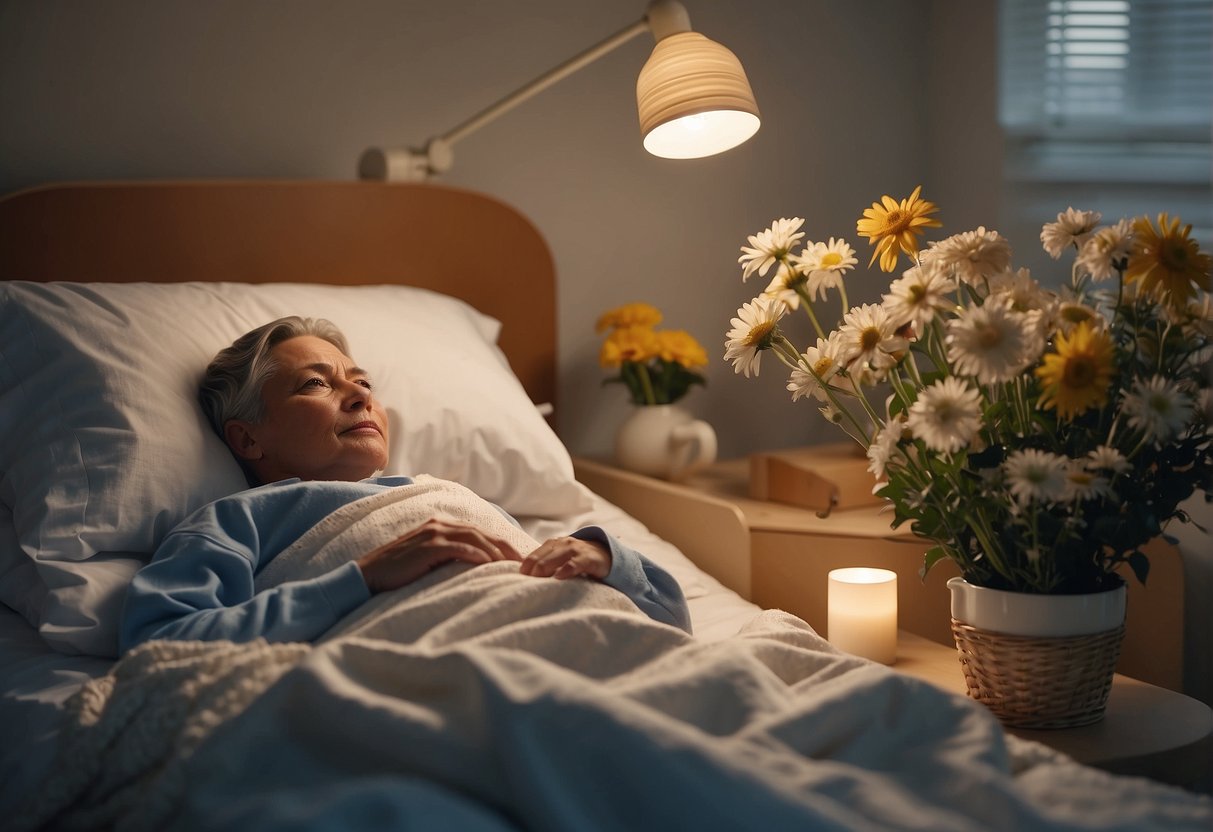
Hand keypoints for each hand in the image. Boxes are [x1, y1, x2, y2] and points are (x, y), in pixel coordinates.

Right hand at [356, 517, 522, 593]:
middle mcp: (440, 524)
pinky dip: (475, 555)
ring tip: (512, 566)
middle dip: (506, 547)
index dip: (502, 545)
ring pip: (474, 538)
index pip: (480, 533)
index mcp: (442, 526)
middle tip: (525, 563)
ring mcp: (433, 533)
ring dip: (495, 552)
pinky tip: (489, 565)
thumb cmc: (400, 574)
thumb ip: (450, 558)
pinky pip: (458, 548)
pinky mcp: (428, 546)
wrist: (369, 576)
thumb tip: (477, 570)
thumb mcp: (430, 562)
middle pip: (482, 533)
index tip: (520, 559)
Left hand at [519, 536, 610, 580]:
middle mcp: (562, 544)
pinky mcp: (589, 558)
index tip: (517, 583)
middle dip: (531, 573)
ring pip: (554, 559)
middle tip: (523, 588)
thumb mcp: (560, 560)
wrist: (607, 555)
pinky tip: (558, 578)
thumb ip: (544, 565)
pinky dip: (566, 570)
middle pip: (540, 559)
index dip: (524, 571)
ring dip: (544, 571)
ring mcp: (575, 549)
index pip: (531, 557)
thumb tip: (522, 579)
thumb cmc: (578, 561)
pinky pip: (574, 563)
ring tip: (536, 583)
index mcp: (551, 545)